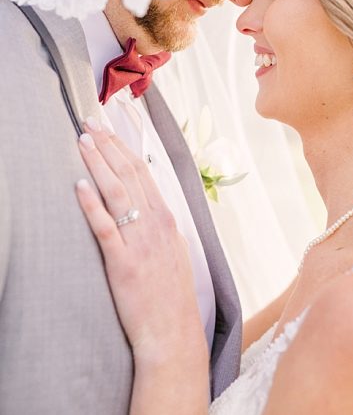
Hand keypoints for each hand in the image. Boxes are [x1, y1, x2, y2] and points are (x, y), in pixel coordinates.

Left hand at [75, 119, 207, 368]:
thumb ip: (157, 226)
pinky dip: (92, 204)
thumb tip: (144, 203)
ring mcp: (141, 242)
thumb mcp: (172, 251)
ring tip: (82, 141)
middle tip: (90, 121)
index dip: (126, 145)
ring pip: (118, 192)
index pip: (145, 171)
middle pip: (130, 174)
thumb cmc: (170, 295)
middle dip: (109, 145)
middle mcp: (156, 224)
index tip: (112, 124)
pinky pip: (106, 227)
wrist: (172, 331)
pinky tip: (79, 186)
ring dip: (99, 163)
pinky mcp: (123, 263)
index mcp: (167, 219)